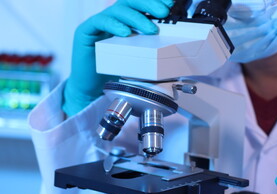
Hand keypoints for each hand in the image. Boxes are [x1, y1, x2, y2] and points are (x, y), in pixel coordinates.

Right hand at [62, 0, 173, 115]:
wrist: (91, 87)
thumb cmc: (116, 70)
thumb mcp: (139, 55)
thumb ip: (152, 45)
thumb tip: (175, 43)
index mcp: (126, 20)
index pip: (141, 4)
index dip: (155, 1)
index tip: (170, 4)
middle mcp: (113, 18)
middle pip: (130, 1)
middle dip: (149, 4)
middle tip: (163, 12)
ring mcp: (99, 23)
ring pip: (118, 10)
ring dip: (137, 18)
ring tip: (150, 29)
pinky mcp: (86, 31)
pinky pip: (100, 22)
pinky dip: (114, 25)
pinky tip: (125, 33)